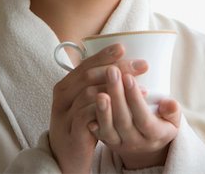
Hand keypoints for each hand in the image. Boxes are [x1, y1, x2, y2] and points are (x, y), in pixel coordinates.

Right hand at [49, 44, 147, 172]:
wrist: (66, 158)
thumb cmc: (82, 124)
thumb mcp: (85, 101)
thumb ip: (97, 84)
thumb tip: (124, 64)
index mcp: (66, 84)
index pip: (86, 63)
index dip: (105, 54)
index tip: (124, 47)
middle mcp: (63, 96)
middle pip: (89, 75)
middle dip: (117, 67)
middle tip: (141, 65)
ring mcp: (65, 114)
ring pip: (88, 93)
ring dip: (116, 87)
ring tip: (141, 86)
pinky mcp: (72, 132)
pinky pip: (87, 115)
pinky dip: (107, 108)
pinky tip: (126, 107)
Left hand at [89, 65, 180, 169]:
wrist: (145, 144)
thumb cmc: (160, 123)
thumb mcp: (172, 119)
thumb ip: (173, 111)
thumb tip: (171, 103)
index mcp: (155, 135)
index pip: (144, 118)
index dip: (135, 98)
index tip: (129, 77)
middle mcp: (136, 142)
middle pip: (124, 120)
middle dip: (117, 95)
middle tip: (112, 71)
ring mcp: (120, 143)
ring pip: (108, 129)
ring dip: (103, 109)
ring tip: (98, 89)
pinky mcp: (106, 142)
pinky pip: (97, 133)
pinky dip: (92, 120)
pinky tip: (86, 105)